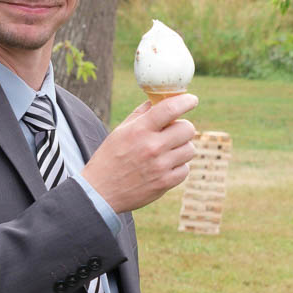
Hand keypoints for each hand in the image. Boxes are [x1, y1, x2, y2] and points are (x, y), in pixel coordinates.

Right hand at [79, 92, 198, 213]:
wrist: (101, 192)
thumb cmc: (110, 158)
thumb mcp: (120, 131)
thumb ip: (140, 114)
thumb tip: (157, 100)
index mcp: (139, 130)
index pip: (170, 109)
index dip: (185, 101)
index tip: (192, 100)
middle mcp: (152, 147)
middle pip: (187, 129)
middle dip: (183, 128)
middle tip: (175, 131)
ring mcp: (160, 166)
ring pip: (190, 149)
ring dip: (182, 148)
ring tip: (168, 151)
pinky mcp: (165, 183)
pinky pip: (185, 169)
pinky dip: (179, 167)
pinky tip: (165, 167)